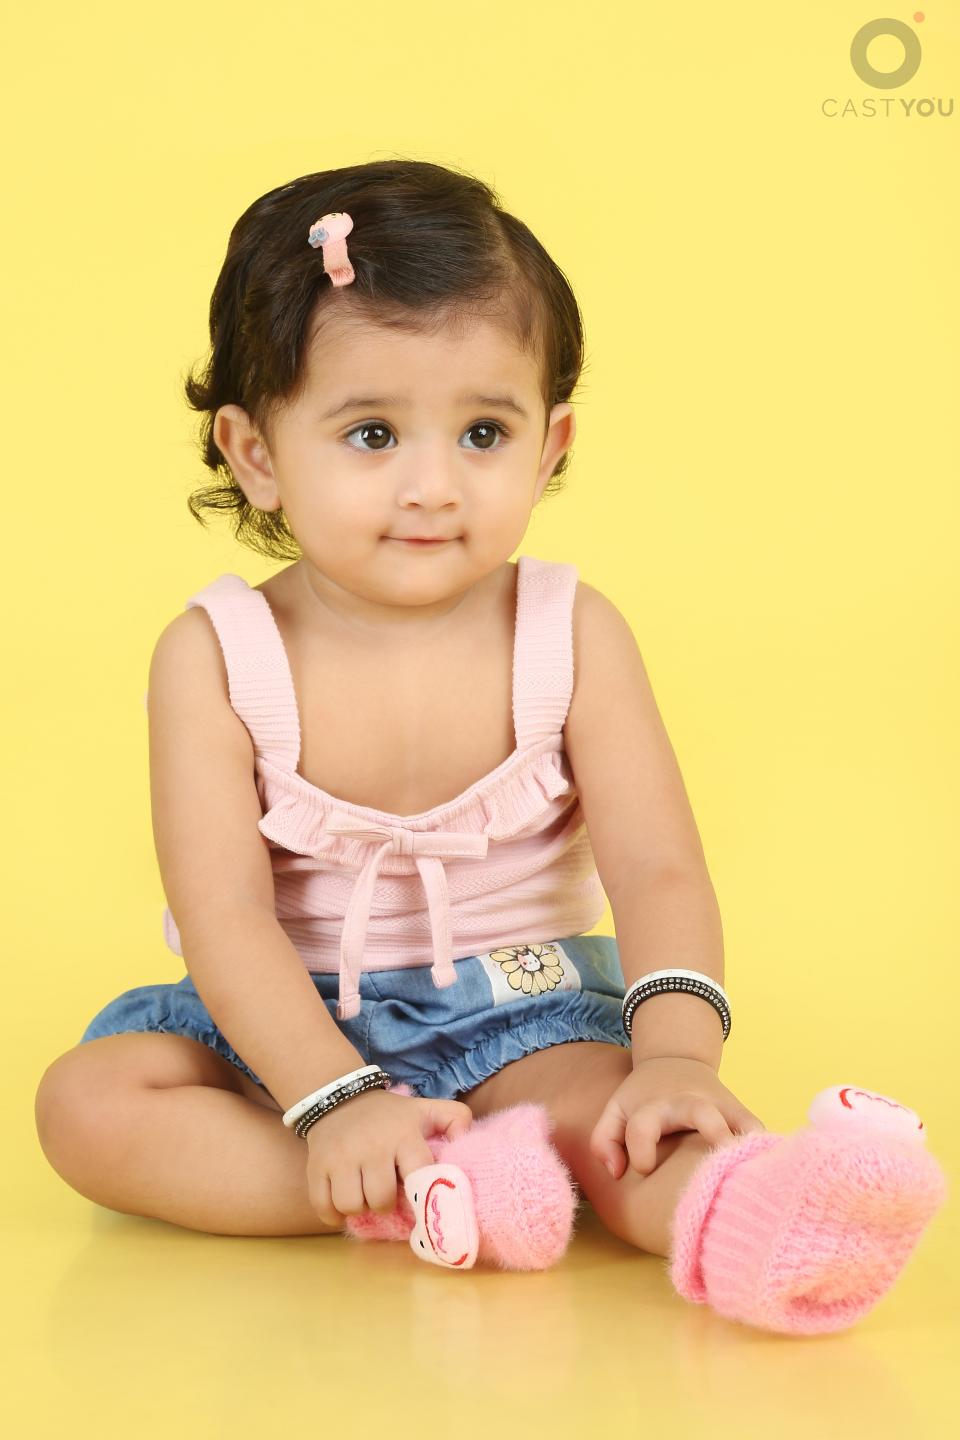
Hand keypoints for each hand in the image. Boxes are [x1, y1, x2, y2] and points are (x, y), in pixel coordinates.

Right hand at [304, 1087, 473, 1227]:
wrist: (338, 1097)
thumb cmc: (389, 1115)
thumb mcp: (425, 1109)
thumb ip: (456, 1119)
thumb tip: (467, 1143)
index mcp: (403, 1135)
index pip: (420, 1175)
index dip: (423, 1193)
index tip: (422, 1200)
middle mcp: (372, 1147)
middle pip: (381, 1199)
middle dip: (385, 1203)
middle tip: (385, 1193)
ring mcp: (341, 1158)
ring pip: (351, 1205)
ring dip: (359, 1209)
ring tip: (363, 1196)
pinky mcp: (316, 1168)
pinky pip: (324, 1208)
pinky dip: (333, 1214)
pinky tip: (341, 1204)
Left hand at [589, 1056, 766, 1179]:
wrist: (677, 1062)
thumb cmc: (644, 1098)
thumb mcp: (616, 1110)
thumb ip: (604, 1141)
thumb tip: (619, 1173)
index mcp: (654, 1104)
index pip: (643, 1128)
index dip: (640, 1153)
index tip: (644, 1167)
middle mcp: (690, 1103)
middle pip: (702, 1113)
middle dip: (712, 1133)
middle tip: (717, 1166)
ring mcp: (720, 1107)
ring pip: (741, 1122)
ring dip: (747, 1147)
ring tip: (752, 1178)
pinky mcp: (741, 1112)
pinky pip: (758, 1131)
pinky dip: (764, 1150)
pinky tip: (765, 1174)